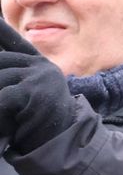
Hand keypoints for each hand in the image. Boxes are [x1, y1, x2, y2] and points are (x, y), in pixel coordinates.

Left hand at [0, 20, 74, 152]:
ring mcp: (40, 76)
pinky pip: (4, 97)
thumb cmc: (39, 123)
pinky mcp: (35, 90)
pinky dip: (1, 111)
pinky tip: (6, 118)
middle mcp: (41, 66)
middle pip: (1, 63)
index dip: (1, 31)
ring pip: (0, 79)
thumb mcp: (27, 95)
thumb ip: (15, 76)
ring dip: (0, 99)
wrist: (64, 143)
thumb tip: (3, 67)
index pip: (13, 41)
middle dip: (0, 81)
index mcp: (39, 64)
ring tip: (7, 112)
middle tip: (5, 97)